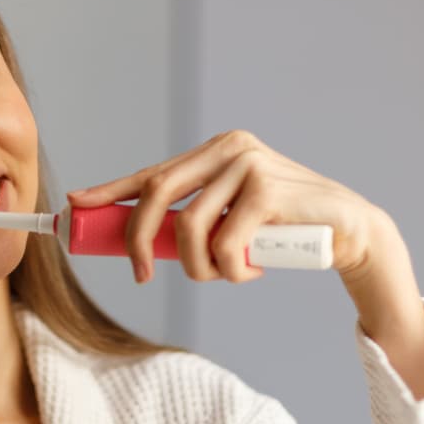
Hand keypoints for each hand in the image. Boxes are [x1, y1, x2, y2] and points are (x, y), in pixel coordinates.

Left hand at [66, 130, 387, 284]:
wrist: (347, 232)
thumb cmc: (280, 230)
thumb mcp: (230, 219)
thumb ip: (192, 219)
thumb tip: (138, 241)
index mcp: (214, 151)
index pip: (150, 172)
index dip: (109, 192)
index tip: (75, 208)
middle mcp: (228, 148)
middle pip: (156, 194)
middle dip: (138, 241)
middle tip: (141, 274)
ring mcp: (249, 165)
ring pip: (189, 228)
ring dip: (198, 268)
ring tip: (224, 275)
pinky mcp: (268, 191)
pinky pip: (224, 245)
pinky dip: (231, 272)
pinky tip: (252, 271)